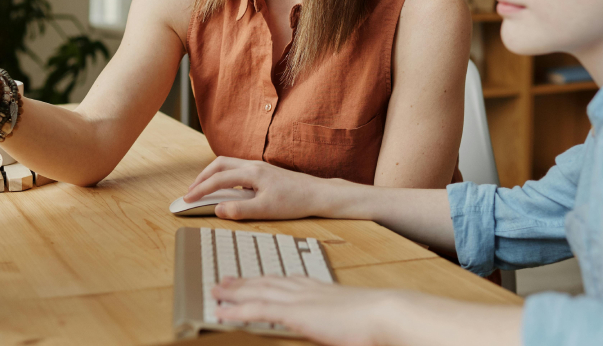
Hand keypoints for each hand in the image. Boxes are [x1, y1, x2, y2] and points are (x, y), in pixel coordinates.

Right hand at [184, 157, 332, 219]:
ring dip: (212, 175)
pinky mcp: (264, 171)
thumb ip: (240, 210)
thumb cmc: (295, 202)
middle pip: (219, 164)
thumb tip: (218, 209)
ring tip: (203, 189)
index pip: (218, 179)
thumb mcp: (266, 210)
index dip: (200, 189)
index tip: (187, 199)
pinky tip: (226, 188)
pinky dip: (224, 175)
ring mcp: (259, 166)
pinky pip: (237, 168)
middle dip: (202, 177)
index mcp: (252, 173)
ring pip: (228, 164)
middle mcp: (253, 165)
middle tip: (191, 192)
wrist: (317, 194)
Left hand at [213, 276, 399, 345]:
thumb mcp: (353, 316)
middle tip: (225, 280)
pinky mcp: (295, 314)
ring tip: (216, 291)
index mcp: (320, 289)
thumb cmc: (378, 320)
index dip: (266, 279)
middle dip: (244, 281)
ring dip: (234, 291)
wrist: (385, 313)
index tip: (254, 278)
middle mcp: (306, 290)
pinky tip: (222, 312)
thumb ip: (338, 318)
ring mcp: (299, 300)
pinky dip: (237, 310)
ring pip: (257, 292)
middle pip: (267, 282)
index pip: (286, 281)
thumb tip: (340, 325)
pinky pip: (258, 311)